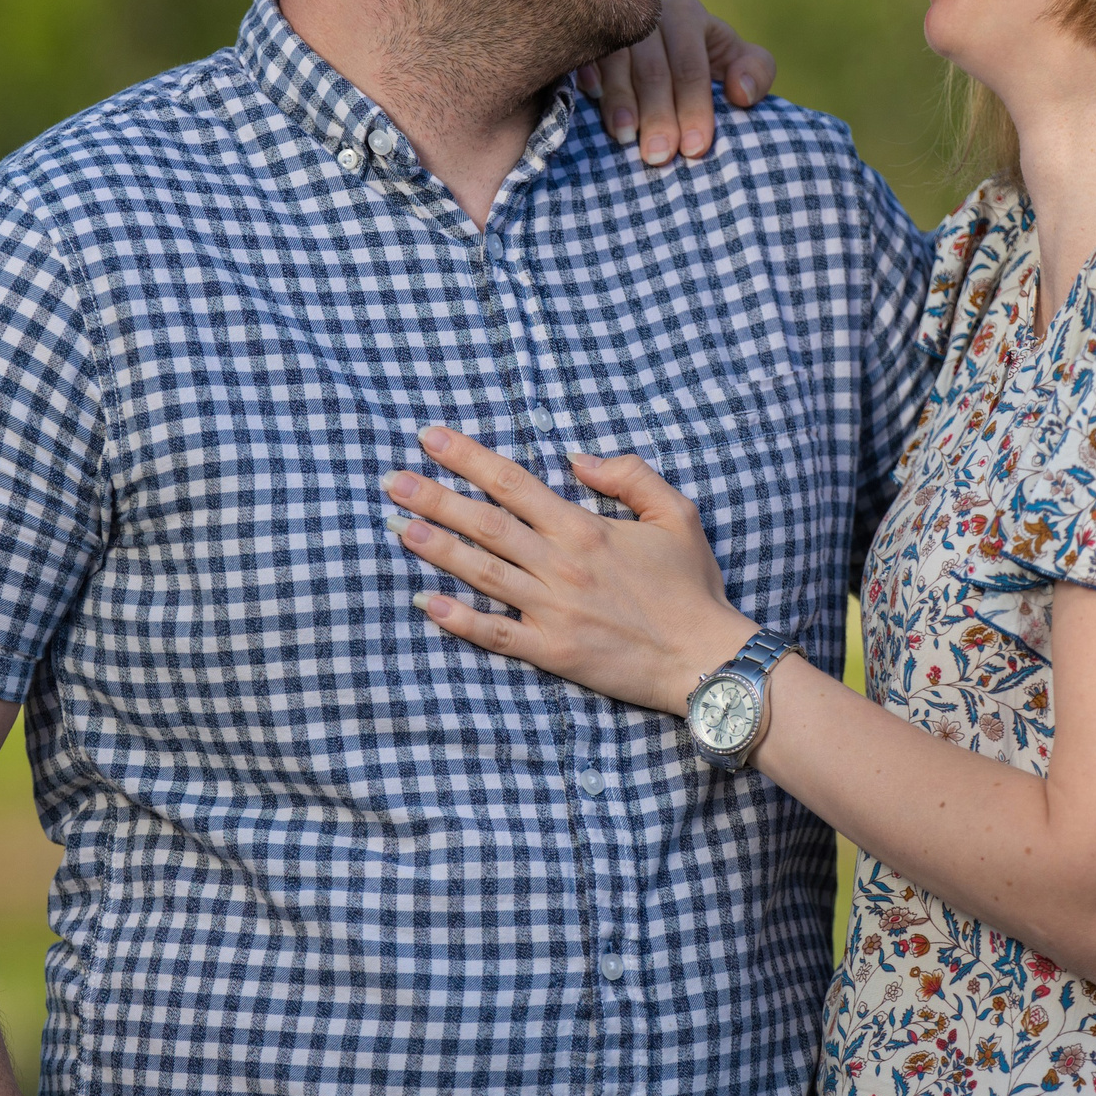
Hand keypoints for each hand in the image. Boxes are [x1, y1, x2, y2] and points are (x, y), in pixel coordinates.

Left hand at [381, 425, 755, 712]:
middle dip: (433, 497)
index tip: (431, 438)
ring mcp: (552, 610)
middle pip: (484, 523)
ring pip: (481, 573)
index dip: (467, 458)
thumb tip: (578, 457)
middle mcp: (561, 565)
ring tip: (395, 528)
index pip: (513, 483)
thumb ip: (630, 474)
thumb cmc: (692, 586)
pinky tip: (425, 603)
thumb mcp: (677, 513)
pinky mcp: (552, 651)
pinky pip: (495, 634)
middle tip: (391, 480)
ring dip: (435, 548)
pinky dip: (458, 619)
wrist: (704, 657)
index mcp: (584, 527)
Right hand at [574, 0, 777, 165]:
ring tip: (626, 139)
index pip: (690, 65)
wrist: (664, 51)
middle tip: (660, 156)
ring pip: (617, 63)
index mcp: (687, 15)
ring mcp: (614, 24)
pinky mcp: (588, 38)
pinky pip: (586, 55)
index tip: (696, 148)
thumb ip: (756, 72)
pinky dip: (588, 77)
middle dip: (658, 115)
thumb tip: (739, 92)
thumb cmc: (708, 64)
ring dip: (621, 102)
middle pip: (653, 68)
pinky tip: (591, 99)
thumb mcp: (739, 63)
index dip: (694, 107)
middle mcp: (648, 13)